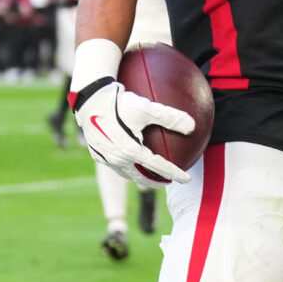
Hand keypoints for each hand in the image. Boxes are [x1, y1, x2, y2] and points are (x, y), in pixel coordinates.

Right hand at [71, 79, 195, 187]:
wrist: (89, 99)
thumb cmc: (119, 102)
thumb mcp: (147, 108)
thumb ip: (171, 117)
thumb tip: (192, 126)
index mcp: (131, 152)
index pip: (158, 168)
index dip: (174, 174)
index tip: (187, 178)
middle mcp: (117, 159)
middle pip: (140, 177)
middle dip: (155, 182)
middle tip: (167, 182)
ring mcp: (105, 158)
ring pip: (125, 173)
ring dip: (139, 176)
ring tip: (148, 175)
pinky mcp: (96, 153)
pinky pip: (114, 165)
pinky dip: (126, 167)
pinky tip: (130, 159)